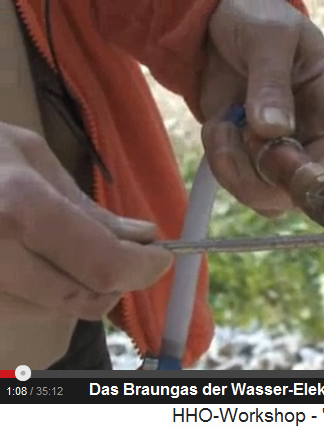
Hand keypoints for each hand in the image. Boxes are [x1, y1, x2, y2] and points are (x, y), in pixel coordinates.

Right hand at [0, 122, 173, 320]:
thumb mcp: (28, 157)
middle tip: (129, 255)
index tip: (162, 256)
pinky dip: (48, 292)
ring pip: (60, 310)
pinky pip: (26, 310)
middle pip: (87, 298)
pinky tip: (37, 259)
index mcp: (17, 210)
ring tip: (71, 247)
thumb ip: (88, 206)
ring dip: (84, 285)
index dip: (145, 267)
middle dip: (120, 280)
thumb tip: (142, 235)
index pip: (106, 264)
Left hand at [200, 0, 323, 215]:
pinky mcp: (259, 164)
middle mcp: (321, 132)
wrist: (215, 30)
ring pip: (279, 199)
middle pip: (318, 184)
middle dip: (273, 175)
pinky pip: (248, 192)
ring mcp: (290, 153)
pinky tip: (218, 133)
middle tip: (241, 136)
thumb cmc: (254, 20)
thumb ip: (270, 81)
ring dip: (240, 173)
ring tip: (222, 128)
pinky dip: (224, 169)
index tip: (305, 168)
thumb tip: (274, 132)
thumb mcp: (266, 36)